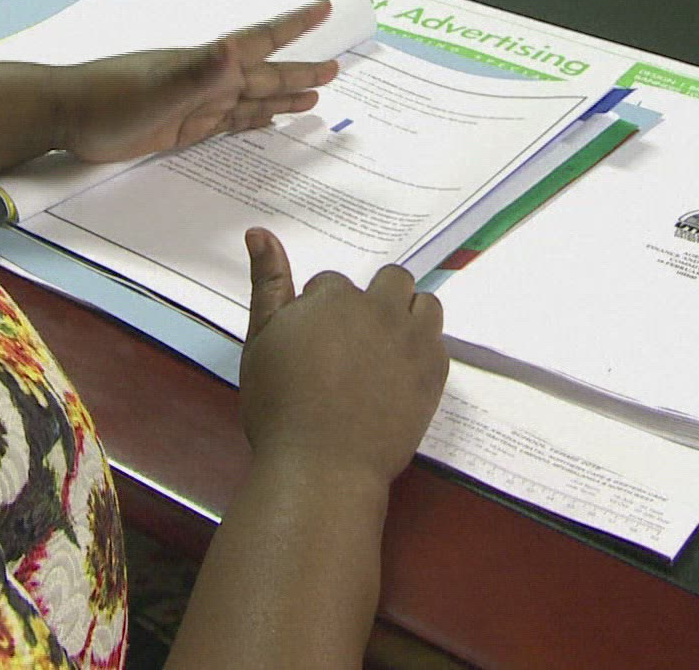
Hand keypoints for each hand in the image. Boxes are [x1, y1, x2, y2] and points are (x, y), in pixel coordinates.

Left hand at [63, 2, 339, 163]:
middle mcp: (207, 79)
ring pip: (250, 99)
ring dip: (281, 97)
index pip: (261, 42)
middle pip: (265, 75)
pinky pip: (228, 121)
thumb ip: (199, 72)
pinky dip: (251, 119)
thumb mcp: (159, 87)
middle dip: (299, 71)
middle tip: (335, 68)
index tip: (324, 8)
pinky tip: (264, 119)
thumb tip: (235, 53)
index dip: (294, 26)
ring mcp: (195, 102)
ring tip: (313, 95)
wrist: (67, 115)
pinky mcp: (181, 126)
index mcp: (208, 65)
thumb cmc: (108, 99)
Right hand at [238, 228, 447, 485]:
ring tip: (385, 350)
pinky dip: (422, 351)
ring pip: (424, 303)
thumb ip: (267, 284)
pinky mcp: (435, 372)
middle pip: (390, 280)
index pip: (332, 285)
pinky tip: (399, 377)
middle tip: (354, 343)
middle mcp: (379, 308)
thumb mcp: (260, 341)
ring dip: (408, 316)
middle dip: (373, 302)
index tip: (315, 346)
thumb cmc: (279, 406)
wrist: (321, 466)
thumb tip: (259, 231)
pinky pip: (439, 342)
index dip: (321, 313)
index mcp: (334, 297)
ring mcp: (412, 339)